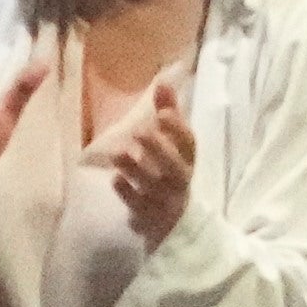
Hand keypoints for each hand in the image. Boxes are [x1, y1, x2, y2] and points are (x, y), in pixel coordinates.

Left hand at [100, 74, 198, 241]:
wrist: (176, 225)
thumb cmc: (170, 175)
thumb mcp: (173, 146)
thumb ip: (168, 114)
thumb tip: (163, 80)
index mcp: (187, 162)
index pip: (190, 145)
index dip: (178, 129)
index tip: (162, 113)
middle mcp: (180, 182)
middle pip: (175, 167)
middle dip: (159, 149)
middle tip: (139, 131)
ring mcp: (166, 204)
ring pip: (154, 188)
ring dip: (137, 170)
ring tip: (118, 153)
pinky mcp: (151, 221)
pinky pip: (139, 209)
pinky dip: (128, 194)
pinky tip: (116, 180)